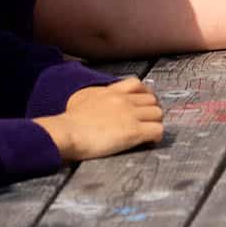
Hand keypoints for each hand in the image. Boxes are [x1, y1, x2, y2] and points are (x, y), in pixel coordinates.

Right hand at [42, 78, 163, 160]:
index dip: (144, 95)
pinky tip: (150, 141)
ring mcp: (131, 114)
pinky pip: (157, 130)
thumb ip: (95, 96)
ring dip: (155, 123)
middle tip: (146, 122)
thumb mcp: (82, 98)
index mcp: (111, 91)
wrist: (67, 132)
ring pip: (158, 113)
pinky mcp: (134, 131)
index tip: (143, 104)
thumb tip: (97, 102)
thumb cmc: (69, 121)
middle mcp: (124, 99)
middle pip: (152, 100)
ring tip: (148, 133)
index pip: (137, 84)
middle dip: (151, 111)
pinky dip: (156, 136)